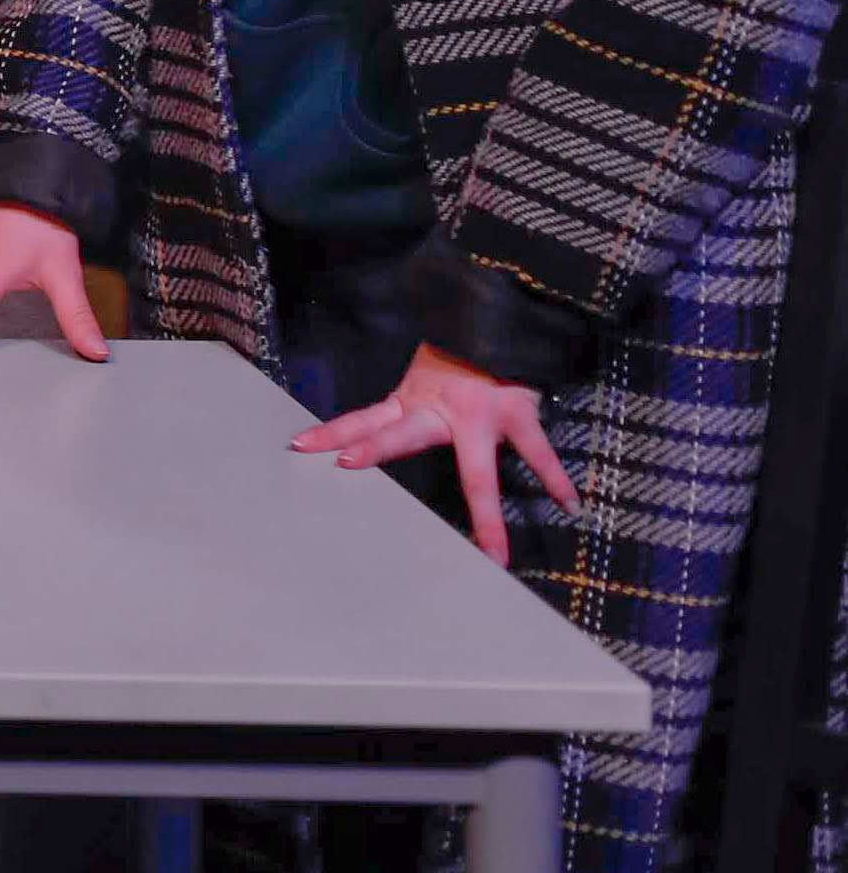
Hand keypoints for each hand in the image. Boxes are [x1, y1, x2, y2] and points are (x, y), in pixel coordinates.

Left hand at [297, 344, 581, 566]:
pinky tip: (571, 504)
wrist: (501, 322)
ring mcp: (481, 416)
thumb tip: (379, 433)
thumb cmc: (461, 357)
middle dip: (375, 451)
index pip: (365, 419)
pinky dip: (555, 480)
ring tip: (493, 551)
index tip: (301, 444)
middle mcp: (441, 411)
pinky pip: (538, 454)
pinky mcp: (518, 414)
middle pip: (402, 435)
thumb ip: (411, 406)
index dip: (334, 431)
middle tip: (344, 465)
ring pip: (479, 471)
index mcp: (414, 402)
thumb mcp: (426, 377)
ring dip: (487, 513)